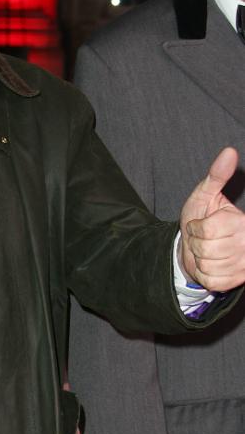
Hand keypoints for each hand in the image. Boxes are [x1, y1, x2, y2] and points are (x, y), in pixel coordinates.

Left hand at [180, 147, 244, 291]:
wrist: (194, 245)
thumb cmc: (201, 216)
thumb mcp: (205, 194)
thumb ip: (217, 175)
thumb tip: (229, 151)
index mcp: (243, 222)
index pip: (208, 229)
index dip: (196, 226)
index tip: (203, 223)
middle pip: (205, 247)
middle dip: (195, 241)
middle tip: (201, 237)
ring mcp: (243, 265)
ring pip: (206, 263)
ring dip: (198, 256)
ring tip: (205, 248)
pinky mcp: (234, 282)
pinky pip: (209, 278)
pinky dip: (202, 272)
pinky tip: (208, 263)